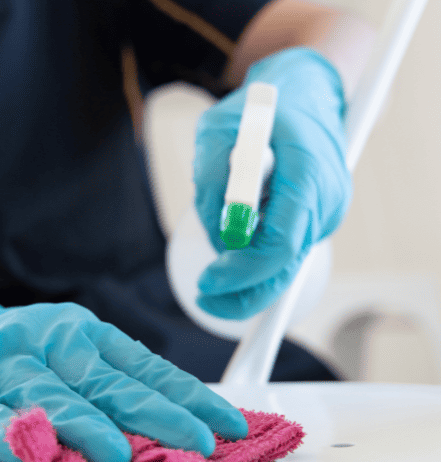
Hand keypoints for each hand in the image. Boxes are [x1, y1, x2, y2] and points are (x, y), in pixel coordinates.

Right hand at [0, 278, 247, 461]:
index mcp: (82, 333)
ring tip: (119, 455)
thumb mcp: (71, 351)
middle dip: (155, 415)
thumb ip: (112, 384)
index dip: (187, 396)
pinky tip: (31, 451)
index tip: (227, 424)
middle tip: (194, 442)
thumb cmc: (20, 350)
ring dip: (84, 424)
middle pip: (105, 382)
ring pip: (47, 394)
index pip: (144, 368)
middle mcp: (46, 340)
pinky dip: (5, 432)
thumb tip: (175, 420)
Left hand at [193, 47, 351, 319]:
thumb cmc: (260, 106)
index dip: (243, 272)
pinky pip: (286, 250)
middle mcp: (327, 200)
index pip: (280, 245)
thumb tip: (220, 239)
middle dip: (243, 293)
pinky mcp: (320, 219)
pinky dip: (258, 257)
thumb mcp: (216, 129)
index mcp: (307, 173)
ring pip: (284, 263)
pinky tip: (240, 238)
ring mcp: (329, 212)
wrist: (306, 91)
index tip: (208, 282)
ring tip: (218, 247)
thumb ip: (212, 180)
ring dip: (247, 270)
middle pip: (286, 268)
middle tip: (205, 298)